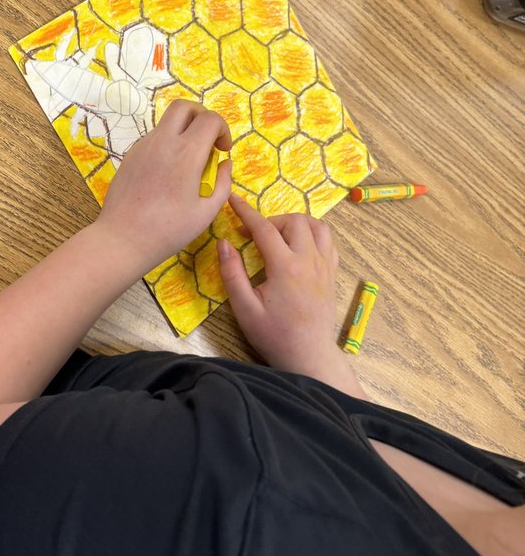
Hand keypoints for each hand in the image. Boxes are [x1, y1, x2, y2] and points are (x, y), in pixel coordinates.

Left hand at [94, 100, 231, 272]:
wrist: (123, 238)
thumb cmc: (168, 230)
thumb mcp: (206, 212)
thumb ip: (222, 184)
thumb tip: (225, 164)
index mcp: (186, 153)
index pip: (210, 118)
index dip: (223, 129)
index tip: (223, 151)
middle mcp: (163, 141)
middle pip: (184, 106)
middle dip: (201, 116)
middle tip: (207, 141)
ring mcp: (142, 146)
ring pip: (166, 122)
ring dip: (183, 131)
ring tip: (188, 161)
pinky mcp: (130, 155)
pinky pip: (153, 139)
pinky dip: (167, 144)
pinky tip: (168, 173)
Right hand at [217, 192, 360, 393]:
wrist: (308, 355)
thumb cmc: (274, 335)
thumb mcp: (244, 309)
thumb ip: (232, 273)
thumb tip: (224, 243)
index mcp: (285, 267)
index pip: (264, 228)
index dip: (246, 212)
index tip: (233, 200)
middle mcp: (309, 260)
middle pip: (294, 220)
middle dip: (271, 220)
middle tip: (254, 237)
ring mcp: (325, 265)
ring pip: (316, 225)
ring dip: (295, 223)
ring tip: (278, 237)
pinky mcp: (332, 273)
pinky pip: (327, 240)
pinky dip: (312, 234)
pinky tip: (298, 246)